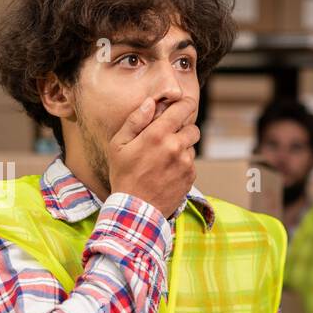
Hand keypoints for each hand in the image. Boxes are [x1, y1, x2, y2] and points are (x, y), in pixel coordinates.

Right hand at [107, 97, 200, 219]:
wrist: (136, 209)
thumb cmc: (124, 175)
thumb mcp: (118, 145)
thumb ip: (135, 121)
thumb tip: (150, 102)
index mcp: (158, 134)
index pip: (183, 109)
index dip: (185, 104)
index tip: (182, 104)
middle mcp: (176, 146)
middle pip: (193, 128)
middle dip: (183, 129)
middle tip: (168, 137)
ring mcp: (186, 163)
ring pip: (191, 146)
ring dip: (182, 148)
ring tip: (163, 159)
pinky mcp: (190, 177)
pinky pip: (191, 163)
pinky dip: (182, 164)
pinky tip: (167, 172)